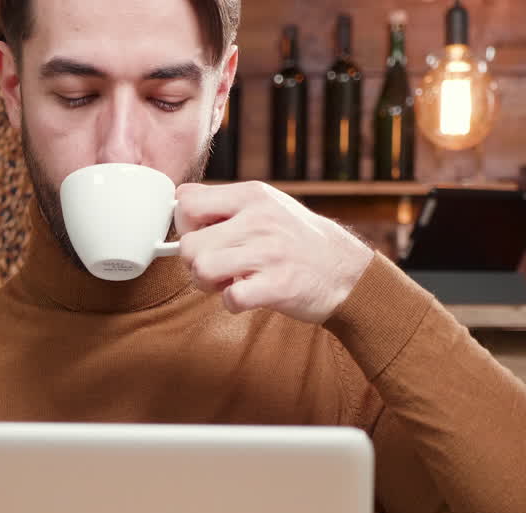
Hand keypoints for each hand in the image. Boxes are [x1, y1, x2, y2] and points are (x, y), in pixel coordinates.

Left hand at [174, 182, 373, 323]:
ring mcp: (270, 252)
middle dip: (194, 263)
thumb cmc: (296, 240)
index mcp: (251, 195)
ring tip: (230, 281)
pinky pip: (230, 299)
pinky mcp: (279, 285)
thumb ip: (225, 204)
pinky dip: (233, 304)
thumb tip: (179, 205)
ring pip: (201, 270)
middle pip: (188, 244)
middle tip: (218, 268)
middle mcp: (259, 220)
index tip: (202, 237)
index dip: (185, 225)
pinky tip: (247, 295)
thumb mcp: (266, 205)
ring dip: (209, 285)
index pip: (186, 201)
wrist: (347, 271)